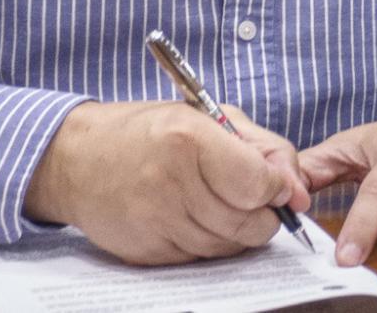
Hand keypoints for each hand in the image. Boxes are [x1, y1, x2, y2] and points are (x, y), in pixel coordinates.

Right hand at [25, 100, 309, 265]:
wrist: (79, 160)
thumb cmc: (152, 131)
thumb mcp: (211, 117)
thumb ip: (263, 148)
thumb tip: (298, 192)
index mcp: (190, 139)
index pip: (256, 183)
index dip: (279, 188)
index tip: (282, 186)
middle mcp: (171, 184)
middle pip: (246, 223)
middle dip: (266, 216)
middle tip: (262, 202)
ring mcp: (155, 223)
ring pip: (225, 246)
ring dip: (239, 231)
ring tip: (229, 205)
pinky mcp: (144, 253)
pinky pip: (197, 259)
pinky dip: (210, 243)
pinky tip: (200, 219)